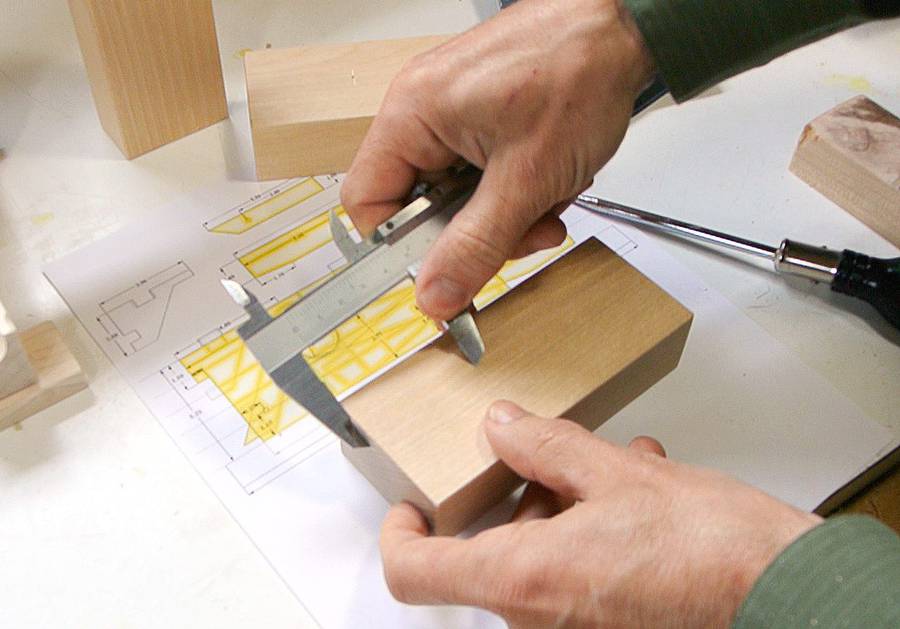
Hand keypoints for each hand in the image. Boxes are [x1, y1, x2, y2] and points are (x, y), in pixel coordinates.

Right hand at [341, 0, 654, 319]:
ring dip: (508, 212)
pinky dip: (519, 188)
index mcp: (411, 115)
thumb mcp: (525, 181)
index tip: (444, 269)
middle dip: (477, 230)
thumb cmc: (578, 71)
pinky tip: (551, 178)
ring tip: (548, 197)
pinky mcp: (484, 115)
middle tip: (521, 232)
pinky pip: (485, 175)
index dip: (403, 245)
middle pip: (422, 205)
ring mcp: (454, 112)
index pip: (367, 202)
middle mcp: (423, 110)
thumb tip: (434, 295)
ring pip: (461, 196)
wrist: (626, 27)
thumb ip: (475, 246)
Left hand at [380, 401, 821, 627]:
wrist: (784, 596)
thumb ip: (544, 446)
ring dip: (560, 507)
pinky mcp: (605, 623)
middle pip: (486, 553)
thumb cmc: (713, 552)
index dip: (401, 533)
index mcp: (524, 579)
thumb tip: (501, 426)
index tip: (411, 504)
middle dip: (514, 496)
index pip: (414, 573)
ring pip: (536, 558)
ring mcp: (571, 628)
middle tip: (541, 459)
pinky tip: (631, 494)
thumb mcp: (615, 473)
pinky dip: (588, 531)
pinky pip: (573, 573)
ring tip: (607, 469)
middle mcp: (539, 618)